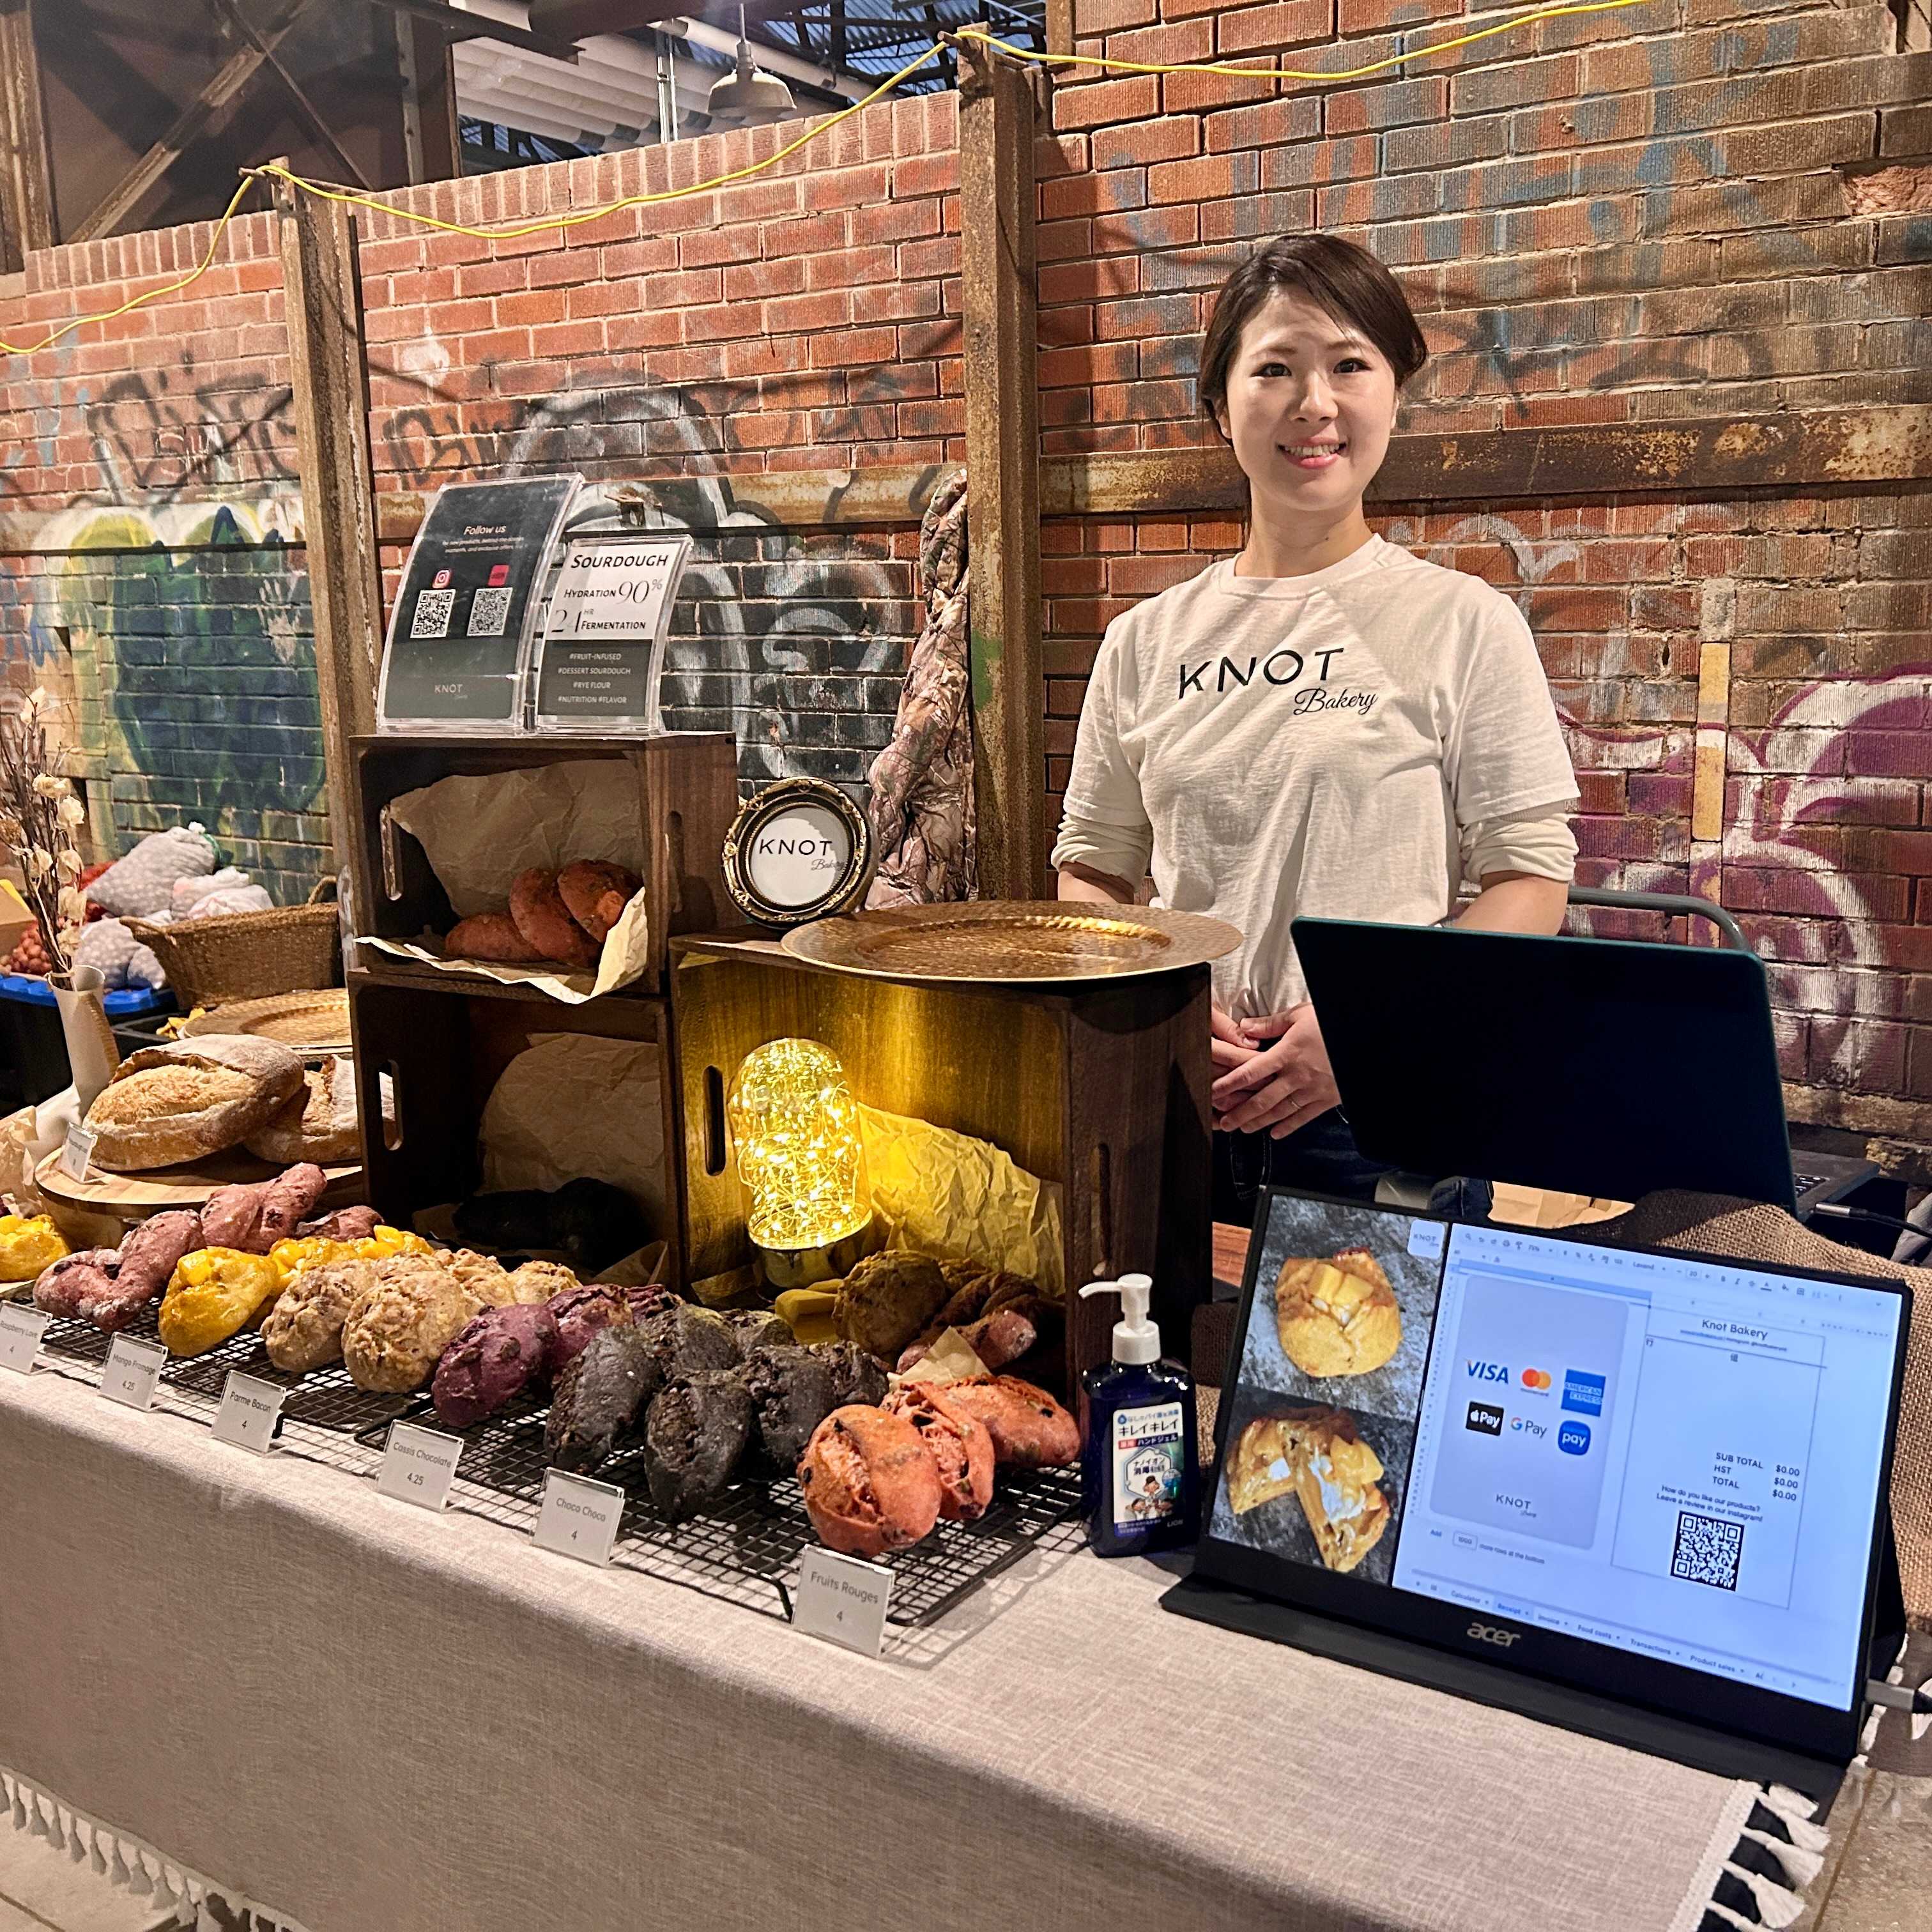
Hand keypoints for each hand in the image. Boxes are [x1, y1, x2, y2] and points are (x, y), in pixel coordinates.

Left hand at [1212, 1002, 1339, 1138]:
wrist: (1366, 1038)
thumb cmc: (1332, 1023)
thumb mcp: (1300, 1015)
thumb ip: (1270, 1024)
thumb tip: (1244, 1027)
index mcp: (1287, 1053)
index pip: (1251, 1072)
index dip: (1230, 1084)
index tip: (1214, 1092)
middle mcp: (1297, 1076)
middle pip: (1262, 1100)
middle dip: (1240, 1113)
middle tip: (1224, 1123)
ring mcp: (1312, 1090)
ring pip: (1280, 1112)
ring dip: (1259, 1123)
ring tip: (1243, 1129)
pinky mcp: (1327, 1099)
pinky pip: (1304, 1117)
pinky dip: (1289, 1127)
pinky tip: (1275, 1134)